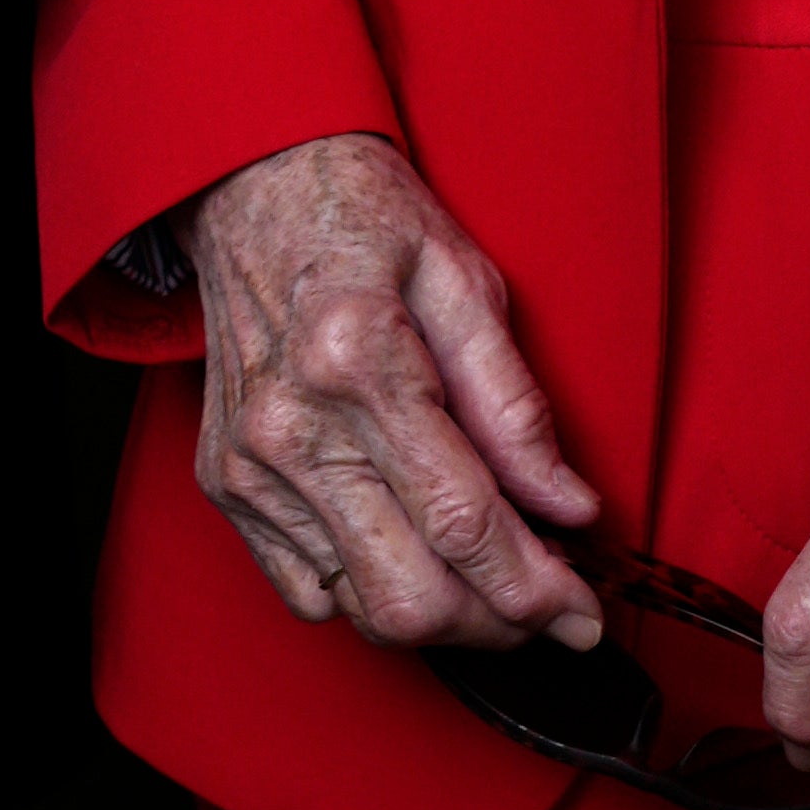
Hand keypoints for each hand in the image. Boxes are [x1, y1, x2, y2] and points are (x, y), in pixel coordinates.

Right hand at [185, 130, 601, 647]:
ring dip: (442, 616)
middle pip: (409, 597)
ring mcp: (250, 464)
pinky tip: (410, 547)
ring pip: (361, 611)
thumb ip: (517, 404)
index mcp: (359, 360)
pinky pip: (310, 591)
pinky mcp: (226, 484)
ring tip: (487, 574)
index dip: (537, 587)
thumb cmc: (364, 219)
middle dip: (495, 624)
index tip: (583, 613)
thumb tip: (569, 507)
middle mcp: (292, 426)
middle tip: (545, 602)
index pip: (463, 521)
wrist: (253, 186)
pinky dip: (372, 593)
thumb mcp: (465, 280)